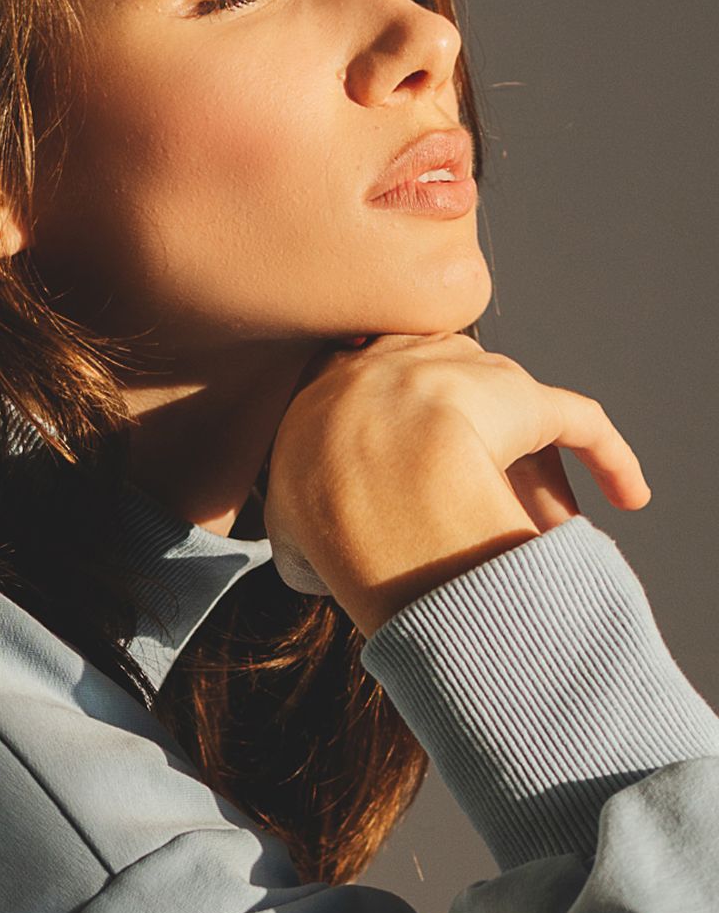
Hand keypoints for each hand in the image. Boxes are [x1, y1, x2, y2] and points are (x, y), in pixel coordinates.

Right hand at [263, 333, 650, 637]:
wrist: (368, 470)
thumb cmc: (319, 502)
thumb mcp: (284, 519)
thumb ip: (296, 526)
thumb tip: (306, 556)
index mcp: (336, 376)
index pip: (361, 374)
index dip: (378, 409)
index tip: (382, 440)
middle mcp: (402, 355)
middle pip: (437, 380)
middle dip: (453, 422)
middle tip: (463, 480)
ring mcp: (467, 370)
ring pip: (504, 408)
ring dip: (522, 464)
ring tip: (535, 518)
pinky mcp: (527, 398)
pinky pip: (579, 422)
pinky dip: (609, 458)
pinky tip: (628, 495)